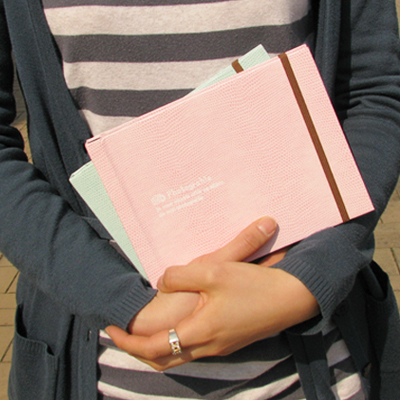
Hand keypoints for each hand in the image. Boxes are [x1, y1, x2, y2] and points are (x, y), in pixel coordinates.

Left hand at [106, 217, 318, 369]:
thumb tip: (162, 282)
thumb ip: (181, 275)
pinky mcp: (229, 340)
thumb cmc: (254, 285)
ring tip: (143, 331)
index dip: (128, 342)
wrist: (293, 298)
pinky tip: (177, 325)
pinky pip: (193, 349)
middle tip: (121, 334)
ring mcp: (221, 346)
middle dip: (137, 350)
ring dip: (156, 347)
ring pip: (178, 356)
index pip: (153, 348)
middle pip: (163, 359)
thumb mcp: (214, 270)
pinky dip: (175, 342)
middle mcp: (208, 346)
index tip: (110, 329)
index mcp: (200, 331)